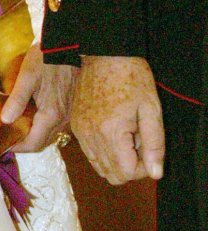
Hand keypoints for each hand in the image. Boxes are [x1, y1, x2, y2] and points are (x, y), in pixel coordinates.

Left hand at [0, 43, 75, 152]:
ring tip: (15, 127)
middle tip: (7, 137)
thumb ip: (16, 100)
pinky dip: (41, 127)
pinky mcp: (68, 106)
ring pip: (49, 135)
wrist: (67, 44)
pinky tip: (29, 116)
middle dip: (24, 143)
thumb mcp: (27, 77)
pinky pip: (54, 125)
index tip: (3, 144)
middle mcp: (63, 118)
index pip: (34, 143)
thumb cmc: (46, 58)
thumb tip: (5, 120)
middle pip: (42, 142)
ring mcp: (68, 113)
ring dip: (33, 135)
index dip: (18, 147)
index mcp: (52, 114)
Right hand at [70, 55, 163, 183]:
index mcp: (110, 132)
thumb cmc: (131, 77)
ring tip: (126, 136)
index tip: (149, 149)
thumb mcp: (151, 109)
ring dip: (116, 160)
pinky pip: (89, 153)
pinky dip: (103, 152)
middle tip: (138, 143)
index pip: (126, 173)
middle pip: (111, 175)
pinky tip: (113, 132)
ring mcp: (80, 131)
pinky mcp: (75, 125)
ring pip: (99, 167)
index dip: (143, 168)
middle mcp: (90, 135)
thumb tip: (155, 173)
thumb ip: (154, 144)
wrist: (104, 55)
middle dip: (129, 166)